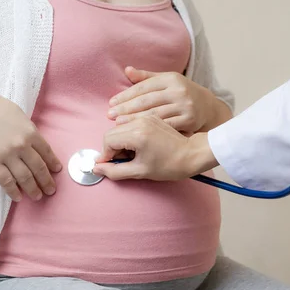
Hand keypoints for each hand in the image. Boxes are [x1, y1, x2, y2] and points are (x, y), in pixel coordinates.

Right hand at [0, 84, 61, 201]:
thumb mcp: (18, 114)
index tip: (57, 171)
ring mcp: (7, 154)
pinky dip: (13, 191)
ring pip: (25, 177)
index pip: (47, 152)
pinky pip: (6, 181)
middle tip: (51, 190)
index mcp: (31, 132)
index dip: (53, 163)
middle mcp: (22, 145)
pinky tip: (18, 197)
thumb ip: (28, 129)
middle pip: (39, 168)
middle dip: (47, 182)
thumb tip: (34, 143)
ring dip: (33, 189)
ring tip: (38, 196)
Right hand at [93, 116, 217, 180]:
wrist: (192, 155)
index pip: (108, 140)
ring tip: (133, 154)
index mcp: (137, 134)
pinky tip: (140, 146)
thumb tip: (97, 167)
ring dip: (121, 141)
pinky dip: (130, 135)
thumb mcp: (140, 172)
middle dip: (113, 148)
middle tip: (124, 160)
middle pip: (113, 132)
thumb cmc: (169, 165)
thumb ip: (115, 170)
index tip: (111, 165)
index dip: (106, 155)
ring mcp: (147, 118)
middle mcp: (140, 121)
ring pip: (121, 127)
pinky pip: (132, 123)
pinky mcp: (152, 117)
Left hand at [108, 67, 230, 133]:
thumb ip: (147, 77)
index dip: (125, 95)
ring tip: (119, 125)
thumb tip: (127, 70)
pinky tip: (138, 133)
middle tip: (111, 116)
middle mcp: (179, 91)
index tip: (111, 103)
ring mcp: (185, 106)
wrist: (208, 107)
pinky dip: (150, 131)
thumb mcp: (167, 81)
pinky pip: (165, 126)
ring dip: (134, 120)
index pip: (143, 87)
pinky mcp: (189, 120)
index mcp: (171, 78)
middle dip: (127, 109)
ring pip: (155, 115)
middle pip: (147, 101)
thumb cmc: (182, 93)